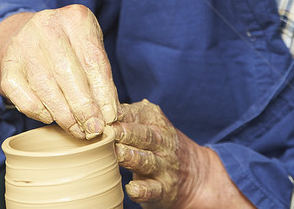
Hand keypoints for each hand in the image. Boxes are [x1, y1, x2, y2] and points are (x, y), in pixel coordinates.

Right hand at [0, 5, 118, 138]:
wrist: (30, 36)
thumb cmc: (69, 46)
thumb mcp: (89, 49)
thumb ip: (101, 76)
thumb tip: (108, 113)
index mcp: (75, 18)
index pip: (93, 59)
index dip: (103, 92)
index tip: (109, 116)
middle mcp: (46, 26)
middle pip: (67, 73)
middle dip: (83, 107)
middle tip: (94, 129)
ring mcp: (23, 44)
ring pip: (45, 87)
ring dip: (64, 115)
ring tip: (78, 130)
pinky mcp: (8, 64)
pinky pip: (22, 95)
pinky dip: (38, 111)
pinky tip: (51, 118)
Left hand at [113, 100, 254, 208]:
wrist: (194, 173)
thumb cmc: (158, 143)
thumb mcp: (148, 123)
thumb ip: (126, 114)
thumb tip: (99, 102)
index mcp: (156, 121)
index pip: (138, 114)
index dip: (120, 114)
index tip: (104, 114)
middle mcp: (162, 142)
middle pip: (145, 136)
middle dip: (128, 133)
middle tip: (111, 131)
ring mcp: (164, 166)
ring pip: (147, 161)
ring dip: (132, 157)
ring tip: (117, 154)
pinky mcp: (163, 189)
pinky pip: (153, 190)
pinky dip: (142, 190)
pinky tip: (131, 189)